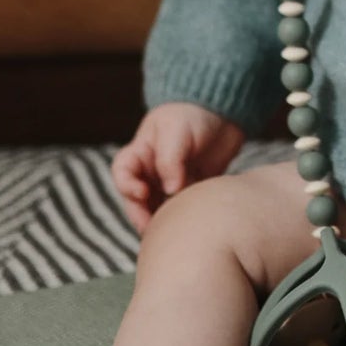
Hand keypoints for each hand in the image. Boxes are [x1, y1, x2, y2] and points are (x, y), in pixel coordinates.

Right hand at [110, 102, 245, 231]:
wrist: (223, 112)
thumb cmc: (193, 115)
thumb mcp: (177, 131)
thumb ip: (170, 160)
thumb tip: (170, 190)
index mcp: (141, 152)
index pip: (122, 172)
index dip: (126, 186)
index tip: (142, 193)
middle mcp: (152, 170)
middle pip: (137, 198)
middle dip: (140, 214)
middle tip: (150, 229)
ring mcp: (171, 181)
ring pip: (158, 207)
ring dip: (161, 220)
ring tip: (170, 233)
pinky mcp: (191, 189)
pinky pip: (182, 208)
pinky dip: (183, 218)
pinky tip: (191, 225)